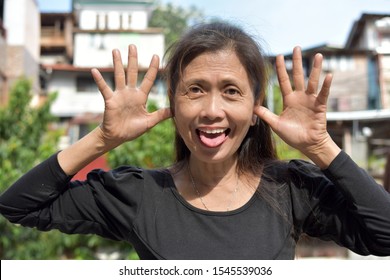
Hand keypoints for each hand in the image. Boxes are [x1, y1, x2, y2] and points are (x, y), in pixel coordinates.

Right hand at [91, 45, 171, 147]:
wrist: (118, 137)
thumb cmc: (133, 129)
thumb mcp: (150, 122)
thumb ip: (161, 115)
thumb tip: (175, 110)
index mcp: (141, 97)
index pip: (148, 80)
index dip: (152, 68)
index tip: (156, 56)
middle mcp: (130, 93)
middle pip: (132, 72)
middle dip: (133, 59)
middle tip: (133, 45)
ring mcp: (119, 95)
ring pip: (119, 76)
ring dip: (117, 63)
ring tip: (115, 51)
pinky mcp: (110, 100)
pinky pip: (104, 88)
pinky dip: (99, 80)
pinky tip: (94, 70)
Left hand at [254, 47, 336, 161]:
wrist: (307, 145)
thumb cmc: (293, 135)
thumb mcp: (276, 124)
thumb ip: (265, 115)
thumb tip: (252, 107)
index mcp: (289, 100)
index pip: (283, 81)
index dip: (280, 69)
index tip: (279, 56)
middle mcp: (300, 97)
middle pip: (297, 76)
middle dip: (296, 62)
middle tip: (296, 47)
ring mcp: (311, 100)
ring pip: (312, 81)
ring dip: (315, 69)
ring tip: (318, 56)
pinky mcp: (320, 106)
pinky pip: (323, 94)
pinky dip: (326, 85)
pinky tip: (329, 75)